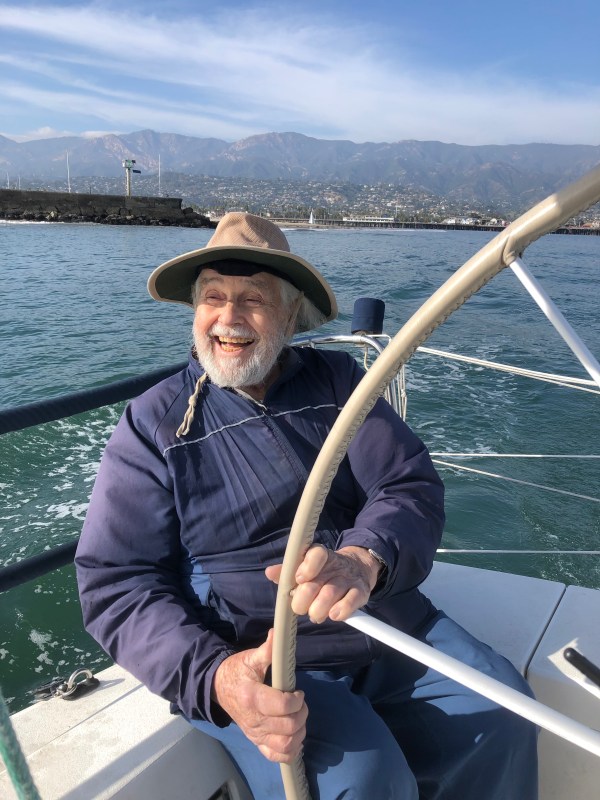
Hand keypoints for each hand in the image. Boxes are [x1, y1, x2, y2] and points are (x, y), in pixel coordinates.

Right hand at [211, 629, 307, 762]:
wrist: (217, 688)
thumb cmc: (237, 671)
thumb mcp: (250, 658)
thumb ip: (268, 649)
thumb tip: (278, 633)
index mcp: (253, 697)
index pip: (282, 705)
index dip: (296, 699)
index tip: (298, 691)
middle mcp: (254, 720)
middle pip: (288, 727)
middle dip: (301, 714)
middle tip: (299, 703)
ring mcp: (255, 734)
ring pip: (286, 744)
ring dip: (299, 732)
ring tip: (298, 717)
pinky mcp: (256, 742)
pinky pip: (277, 756)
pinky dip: (291, 750)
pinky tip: (294, 735)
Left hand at [266, 545, 380, 623]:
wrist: (356, 568)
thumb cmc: (322, 572)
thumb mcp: (305, 568)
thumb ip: (287, 572)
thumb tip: (270, 572)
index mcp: (319, 555)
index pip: (316, 555)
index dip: (307, 567)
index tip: (299, 579)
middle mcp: (335, 565)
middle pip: (316, 583)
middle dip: (303, 600)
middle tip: (300, 608)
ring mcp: (348, 578)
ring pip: (331, 594)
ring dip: (318, 609)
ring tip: (315, 615)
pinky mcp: (361, 591)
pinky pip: (351, 602)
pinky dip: (341, 611)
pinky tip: (334, 615)